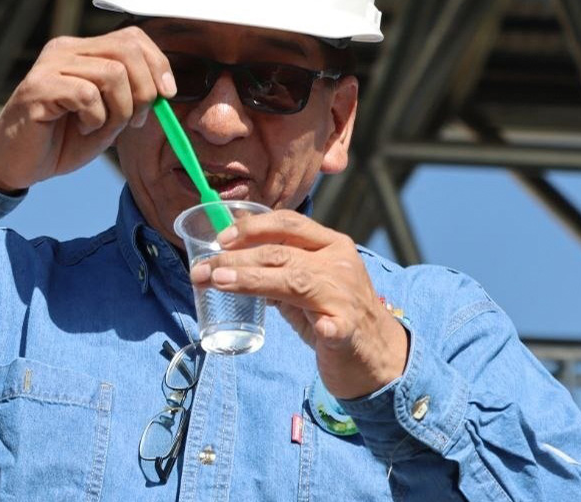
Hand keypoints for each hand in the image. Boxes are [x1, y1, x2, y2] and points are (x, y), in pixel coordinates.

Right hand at [0, 27, 176, 193]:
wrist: (16, 163)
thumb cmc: (59, 141)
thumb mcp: (107, 117)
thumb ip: (131, 98)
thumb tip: (165, 89)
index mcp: (82, 51)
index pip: (132, 38)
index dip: (158, 64)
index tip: (166, 95)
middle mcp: (65, 50)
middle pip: (127, 49)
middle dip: (144, 90)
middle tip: (132, 120)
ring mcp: (50, 66)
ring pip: (112, 73)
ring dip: (119, 109)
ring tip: (101, 127)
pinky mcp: (38, 88)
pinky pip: (87, 95)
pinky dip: (95, 118)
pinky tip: (81, 128)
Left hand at [189, 211, 407, 398]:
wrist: (379, 356)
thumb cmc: (336, 315)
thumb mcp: (307, 286)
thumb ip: (278, 274)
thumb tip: (231, 265)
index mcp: (331, 245)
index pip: (288, 223)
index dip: (251, 227)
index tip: (220, 239)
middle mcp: (340, 264)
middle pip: (280, 253)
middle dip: (234, 259)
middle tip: (200, 270)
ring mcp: (346, 296)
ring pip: (294, 281)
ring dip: (252, 281)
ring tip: (219, 281)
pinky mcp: (351, 329)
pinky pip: (338, 325)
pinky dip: (327, 326)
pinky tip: (319, 328)